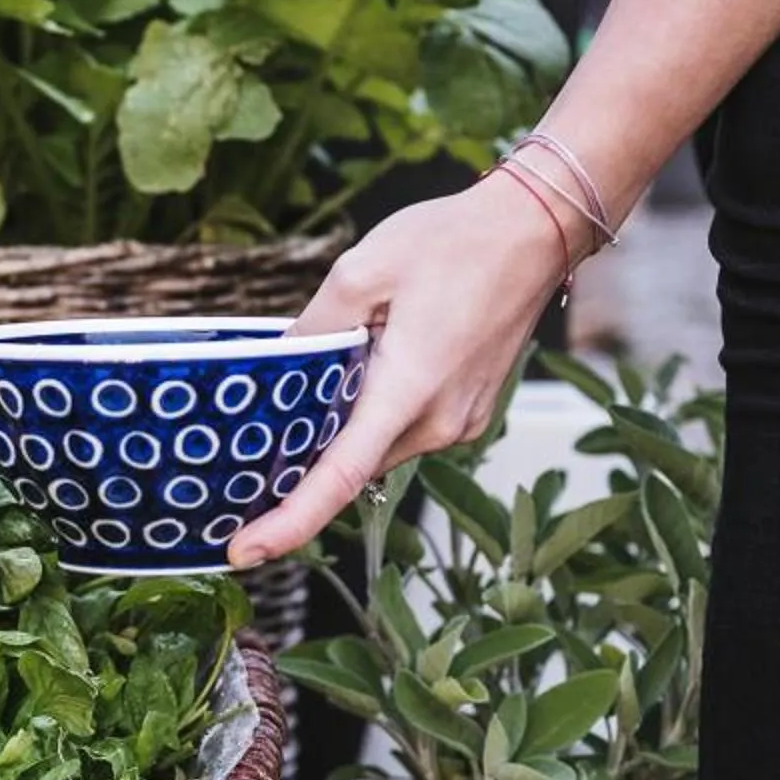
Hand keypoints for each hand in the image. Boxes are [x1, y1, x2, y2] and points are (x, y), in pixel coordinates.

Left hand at [230, 173, 577, 566]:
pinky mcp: (469, 413)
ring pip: (376, 445)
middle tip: (255, 435)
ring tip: (340, 360)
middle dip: (305, 456)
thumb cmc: (455, 241)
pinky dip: (376, 412)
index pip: (337, 479)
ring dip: (345, 423)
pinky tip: (371, 363)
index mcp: (408, 391)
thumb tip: (283, 365)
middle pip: (350, 463)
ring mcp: (459, 422)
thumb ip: (314, 328)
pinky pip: (404, 429)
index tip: (241, 551)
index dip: (286, 523)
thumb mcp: (362, 269)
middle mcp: (438, 422)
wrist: (537, 228)